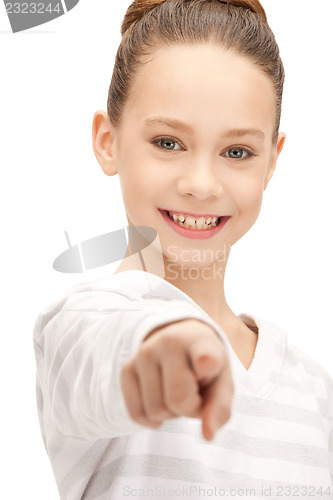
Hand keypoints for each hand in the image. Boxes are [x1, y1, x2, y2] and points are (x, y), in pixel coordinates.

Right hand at [120, 318, 233, 440]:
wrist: (180, 341)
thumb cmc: (205, 366)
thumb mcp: (222, 382)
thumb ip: (219, 408)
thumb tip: (207, 435)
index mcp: (202, 343)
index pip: (203, 355)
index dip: (205, 361)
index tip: (208, 362)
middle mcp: (170, 343)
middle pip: (178, 401)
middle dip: (189, 408)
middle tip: (193, 392)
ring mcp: (144, 353)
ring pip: (155, 411)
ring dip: (170, 413)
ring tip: (177, 391)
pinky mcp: (127, 368)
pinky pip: (136, 414)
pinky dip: (151, 418)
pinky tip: (160, 398)